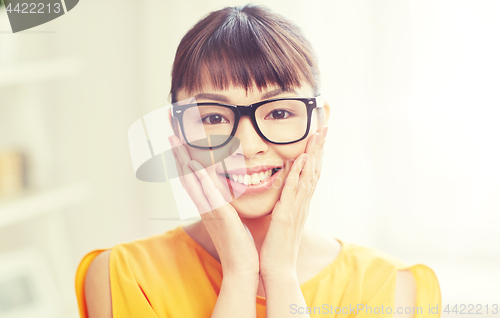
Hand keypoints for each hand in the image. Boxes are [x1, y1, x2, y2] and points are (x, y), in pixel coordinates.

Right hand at [169, 135, 259, 277]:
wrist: (242, 268)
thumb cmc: (239, 245)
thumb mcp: (231, 219)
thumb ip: (226, 204)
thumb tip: (227, 191)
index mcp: (207, 205)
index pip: (191, 178)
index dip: (183, 158)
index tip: (178, 140)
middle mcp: (204, 206)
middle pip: (186, 175)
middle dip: (177, 153)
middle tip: (170, 133)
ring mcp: (210, 211)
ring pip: (192, 181)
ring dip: (183, 160)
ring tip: (176, 142)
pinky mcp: (220, 216)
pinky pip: (208, 194)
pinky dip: (200, 179)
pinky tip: (194, 166)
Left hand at [259, 126, 327, 278]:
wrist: (277, 271)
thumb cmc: (274, 248)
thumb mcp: (278, 221)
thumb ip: (279, 206)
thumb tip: (275, 194)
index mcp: (299, 205)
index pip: (311, 174)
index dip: (316, 154)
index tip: (319, 136)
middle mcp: (302, 204)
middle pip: (315, 170)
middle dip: (320, 148)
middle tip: (325, 127)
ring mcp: (296, 209)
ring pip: (309, 176)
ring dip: (314, 154)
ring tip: (318, 134)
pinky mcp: (286, 215)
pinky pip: (294, 191)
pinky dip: (300, 173)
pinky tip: (302, 159)